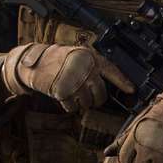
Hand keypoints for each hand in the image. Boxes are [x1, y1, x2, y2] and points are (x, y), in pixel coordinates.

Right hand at [2, 43, 133, 113]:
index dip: (123, 82)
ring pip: (87, 103)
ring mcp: (74, 81)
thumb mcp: (74, 55)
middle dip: (95, 99)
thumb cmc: (54, 59)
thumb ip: (90, 65)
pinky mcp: (63, 93)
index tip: (131, 90)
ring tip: (71, 93)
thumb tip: (106, 81)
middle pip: (101, 94)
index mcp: (89, 57)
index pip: (111, 70)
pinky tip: (62, 96)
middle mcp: (84, 68)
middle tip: (86, 96)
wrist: (31, 63)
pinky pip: (72, 108)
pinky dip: (68, 106)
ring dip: (80, 103)